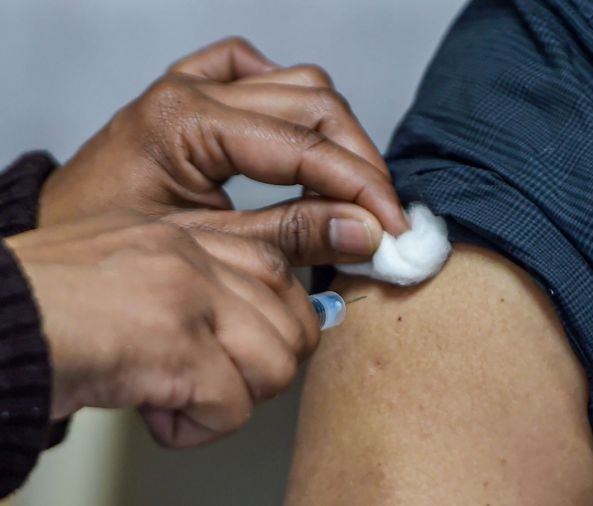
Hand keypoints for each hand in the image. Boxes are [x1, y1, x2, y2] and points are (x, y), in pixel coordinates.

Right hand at [7, 211, 318, 447]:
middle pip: (292, 322)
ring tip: (181, 397)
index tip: (265, 348)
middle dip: (265, 368)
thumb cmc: (41, 307)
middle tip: (217, 380)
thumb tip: (256, 328)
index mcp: (180, 236)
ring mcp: (186, 298)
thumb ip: (191, 287)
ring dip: (235, 398)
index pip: (275, 269)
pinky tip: (154, 413)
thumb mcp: (126, 274)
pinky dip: (198, 428)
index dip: (284, 319)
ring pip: (276, 364)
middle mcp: (190, 258)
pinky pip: (233, 408)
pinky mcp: (174, 347)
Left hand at [40, 38, 407, 255]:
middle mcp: (194, 89)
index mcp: (185, 121)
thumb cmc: (113, 251)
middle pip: (313, 104)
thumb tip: (363, 231)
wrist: (67, 242)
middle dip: (358, 162)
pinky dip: (291, 100)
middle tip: (381, 215)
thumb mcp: (208, 250)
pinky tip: (300, 135)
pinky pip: (258, 73)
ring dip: (337, 133)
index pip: (303, 145)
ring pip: (299, 85)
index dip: (360, 186)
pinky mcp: (198, 91)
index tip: (392, 226)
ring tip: (352, 188)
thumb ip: (291, 235)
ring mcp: (196, 83)